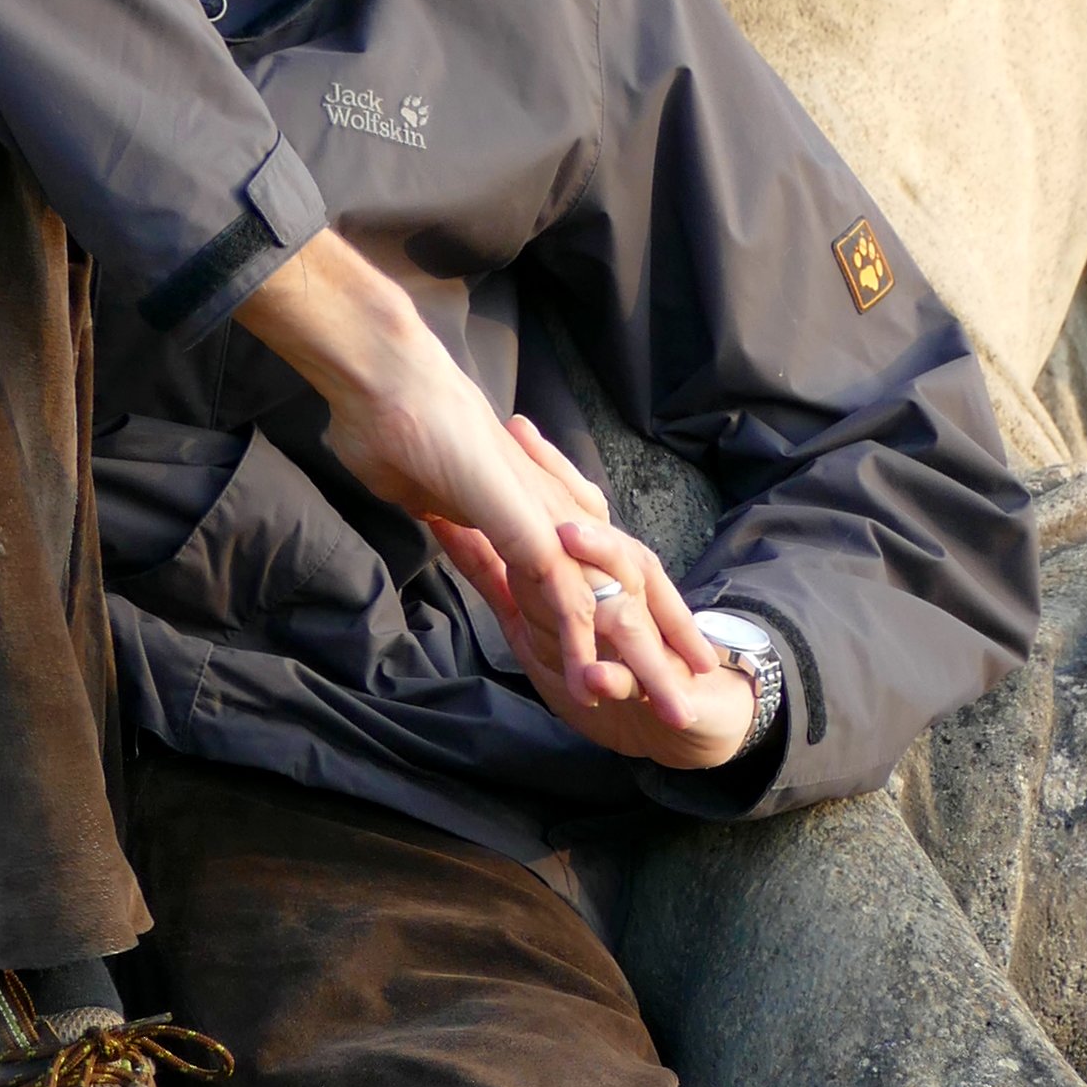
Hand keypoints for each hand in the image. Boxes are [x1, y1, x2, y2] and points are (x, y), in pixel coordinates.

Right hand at [243, 237, 756, 763]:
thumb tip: (434, 515)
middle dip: (669, 641)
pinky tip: (589, 686)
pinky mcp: (527, 527)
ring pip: (609, 603)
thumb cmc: (391, 421)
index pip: (601, 566)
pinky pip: (562, 596)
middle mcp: (556, 510)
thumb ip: (444, 510)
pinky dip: (577, 645)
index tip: (657, 644)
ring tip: (667, 713)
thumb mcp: (422, 488)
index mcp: (540, 502)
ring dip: (639, 662)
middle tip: (700, 685)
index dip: (632, 606)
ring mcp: (546, 517)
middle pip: (631, 587)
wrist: (385, 373)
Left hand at [424, 416, 766, 777]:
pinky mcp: (654, 686)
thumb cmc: (602, 661)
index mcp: (595, 571)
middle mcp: (624, 592)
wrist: (688, 714)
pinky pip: (629, 681)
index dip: (548, 473)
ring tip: (566, 548)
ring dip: (600, 570)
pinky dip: (612, 680)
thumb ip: (493, 571)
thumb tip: (448, 521)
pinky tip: (594, 680)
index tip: (516, 430)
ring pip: (627, 601)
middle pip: (610, 545)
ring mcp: (642, 638)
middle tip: (550, 496)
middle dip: (582, 523)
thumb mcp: (533, 617)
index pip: (575, 513)